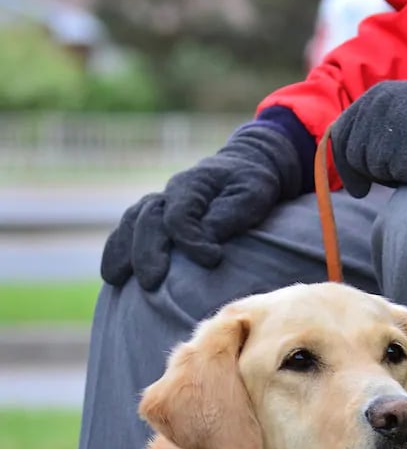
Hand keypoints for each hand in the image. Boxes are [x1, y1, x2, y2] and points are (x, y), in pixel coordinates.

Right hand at [101, 124, 303, 290]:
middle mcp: (169, 193)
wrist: (245, 165)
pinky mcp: (156, 218)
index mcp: (192, 185)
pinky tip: (112, 274)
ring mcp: (159, 204)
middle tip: (151, 283)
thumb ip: (228, 215)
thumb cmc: (251, 184)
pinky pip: (128, 231)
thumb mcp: (251, 194)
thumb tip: (207, 238)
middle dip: (146, 252)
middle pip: (147, 220)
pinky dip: (117, 250)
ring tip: (114, 279)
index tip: (213, 260)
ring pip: (131, 223)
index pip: (179, 215)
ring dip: (121, 251)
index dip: (191, 240)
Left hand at [330, 66, 406, 197]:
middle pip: (357, 157)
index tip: (359, 189)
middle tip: (402, 171)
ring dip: (399, 174)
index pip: (341, 136)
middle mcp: (378, 105)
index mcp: (374, 97)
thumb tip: (353, 174)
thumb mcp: (403, 115)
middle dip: (375, 173)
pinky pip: (402, 175)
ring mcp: (395, 122)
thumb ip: (376, 132)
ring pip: (378, 169)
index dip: (345, 167)